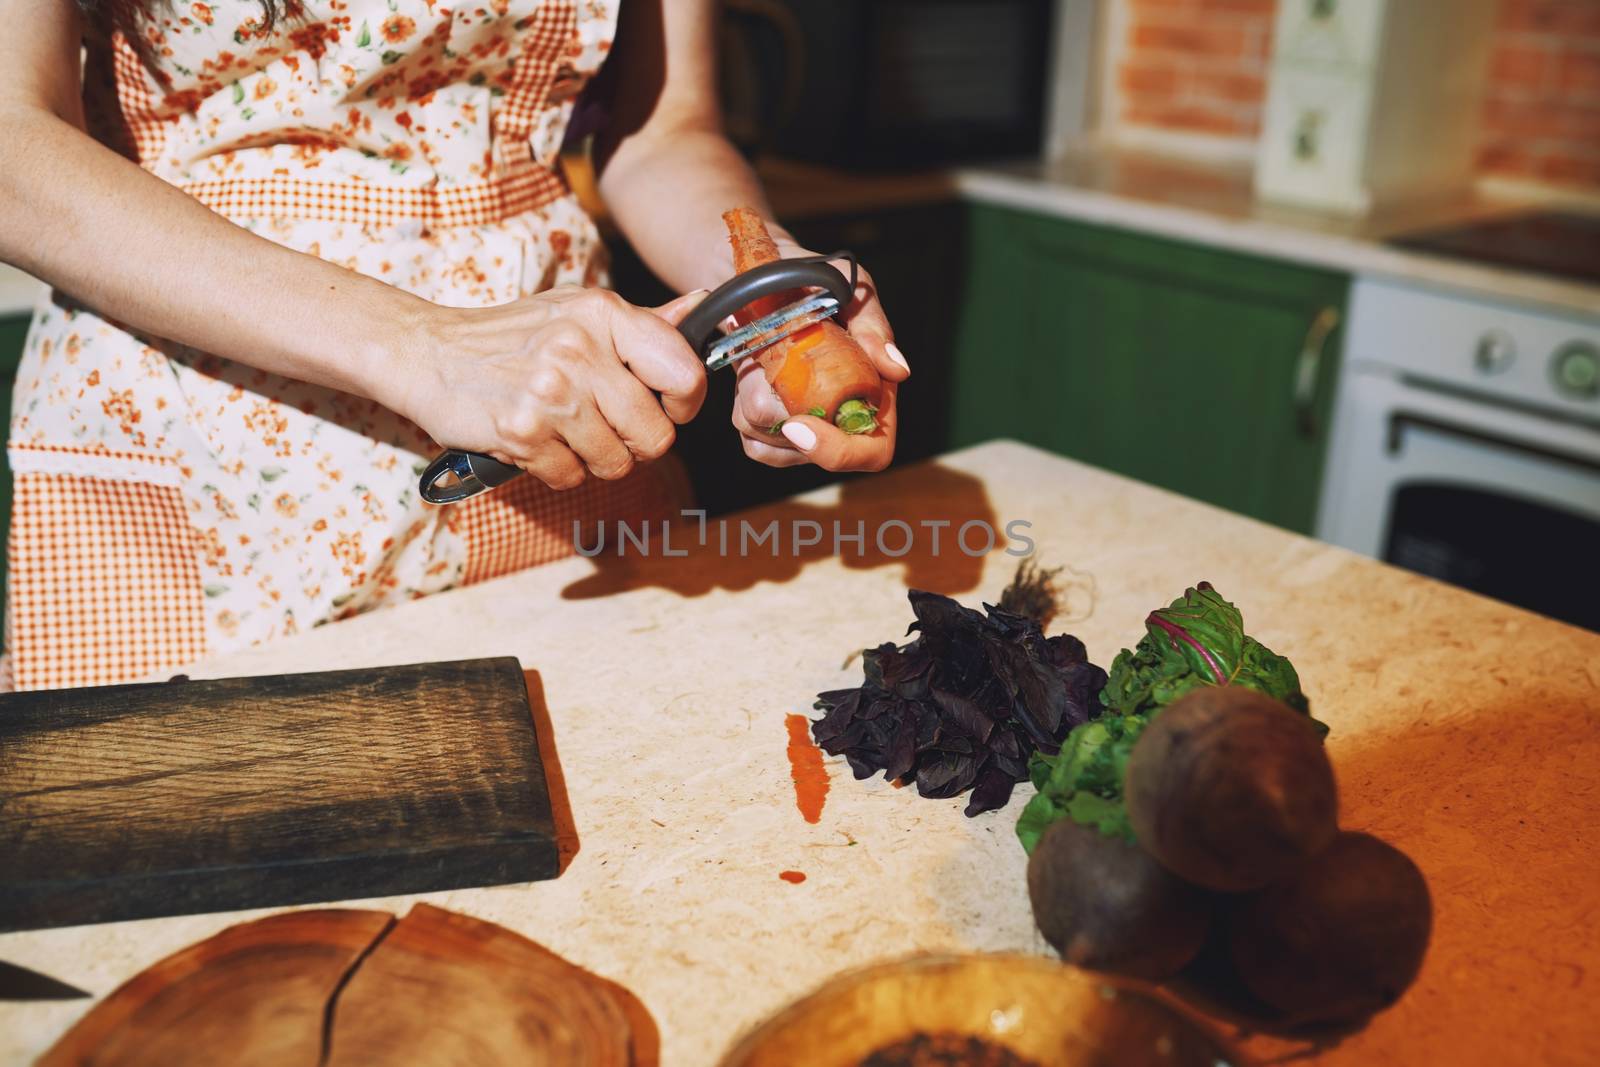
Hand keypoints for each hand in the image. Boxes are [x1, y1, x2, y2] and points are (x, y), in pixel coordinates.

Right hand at [394, 287, 707, 489]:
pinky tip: (536, 439)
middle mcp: (580, 350)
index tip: (667, 407)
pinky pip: (571, 477)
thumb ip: (643, 322)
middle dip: (633, 442)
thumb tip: (702, 304)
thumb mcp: (578, 313)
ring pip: (614, 463)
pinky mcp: (522, 433)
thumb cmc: (514, 336)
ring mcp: (550, 394)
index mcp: (603, 315)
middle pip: (654, 436)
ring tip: (564, 428)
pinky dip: (556, 469)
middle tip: (603, 425)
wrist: (428, 353)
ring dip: (593, 458)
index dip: (685, 403)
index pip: (684, 373)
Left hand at [730, 251, 909, 471]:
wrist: (757, 275)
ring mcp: (807, 429)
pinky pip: (754, 444)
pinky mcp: (772, 432)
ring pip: (775, 446)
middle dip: (780, 421)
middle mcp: (843, 419)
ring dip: (755, 399)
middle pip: (815, 455)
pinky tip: (748, 375)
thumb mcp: (846, 286)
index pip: (873, 451)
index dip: (838, 450)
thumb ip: (873, 326)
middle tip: (763, 374)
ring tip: (759, 355)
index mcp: (874, 391)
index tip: (798, 424)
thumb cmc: (810, 277)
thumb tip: (898, 369)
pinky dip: (742, 411)